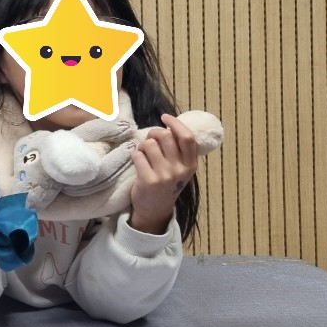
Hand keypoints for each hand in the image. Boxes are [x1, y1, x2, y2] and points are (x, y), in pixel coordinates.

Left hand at [128, 114, 197, 233]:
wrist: (155, 209)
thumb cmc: (166, 182)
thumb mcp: (179, 168)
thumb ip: (178, 150)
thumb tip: (168, 125)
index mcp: (191, 164)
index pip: (187, 137)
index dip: (175, 123)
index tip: (165, 117)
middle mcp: (180, 169)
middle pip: (165, 136)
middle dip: (153, 133)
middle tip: (149, 140)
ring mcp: (165, 175)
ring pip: (149, 144)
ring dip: (142, 146)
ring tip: (143, 155)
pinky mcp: (149, 180)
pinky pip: (137, 155)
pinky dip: (135, 156)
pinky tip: (138, 164)